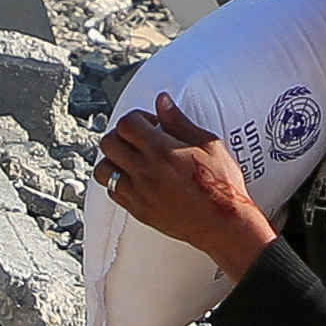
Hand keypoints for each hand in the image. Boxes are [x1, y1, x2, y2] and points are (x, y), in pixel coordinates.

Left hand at [97, 97, 275, 280]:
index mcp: (163, 151)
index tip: (150, 124)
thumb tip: (162, 101)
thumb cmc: (220, 185)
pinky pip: (111, 191)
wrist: (222, 224)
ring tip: (131, 159)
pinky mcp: (138, 210)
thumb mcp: (208, 145)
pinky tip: (134, 179)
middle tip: (138, 139)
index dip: (137, 119)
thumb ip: (180, 121)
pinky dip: (117, 182)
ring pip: (103, 169)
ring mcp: (139, 192)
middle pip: (109, 143)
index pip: (127, 123)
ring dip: (113, 159)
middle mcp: (146, 171)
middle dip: (121, 135)